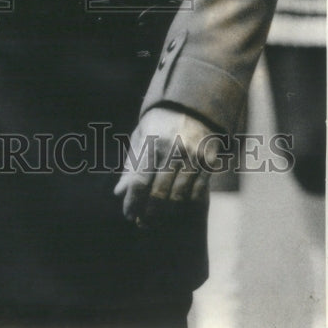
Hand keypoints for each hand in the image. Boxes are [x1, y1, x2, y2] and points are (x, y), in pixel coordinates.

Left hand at [114, 106, 222, 226]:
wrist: (191, 104)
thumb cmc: (159, 123)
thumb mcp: (141, 136)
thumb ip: (131, 164)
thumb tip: (119, 192)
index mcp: (152, 143)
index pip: (139, 181)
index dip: (133, 202)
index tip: (128, 214)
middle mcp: (173, 151)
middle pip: (159, 194)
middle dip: (148, 214)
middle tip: (141, 223)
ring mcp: (193, 157)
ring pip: (179, 197)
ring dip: (166, 213)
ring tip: (156, 220)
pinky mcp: (209, 162)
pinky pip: (197, 192)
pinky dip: (186, 204)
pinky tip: (176, 208)